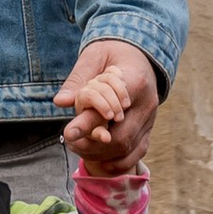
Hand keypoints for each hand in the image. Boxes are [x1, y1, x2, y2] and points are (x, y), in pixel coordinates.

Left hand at [57, 39, 159, 173]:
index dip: (90, 123)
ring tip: (79, 149)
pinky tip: (101, 161)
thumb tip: (60, 101)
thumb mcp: (94, 56)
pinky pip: (137, 152)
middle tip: (71, 142)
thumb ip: (78, 79)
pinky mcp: (149, 127)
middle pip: (121, 136)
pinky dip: (119, 161)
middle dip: (94, 144)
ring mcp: (151, 118)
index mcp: (136, 81)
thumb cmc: (113, 52)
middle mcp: (148, 103)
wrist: (139, 52)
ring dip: (102, 154)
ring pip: (128, 148)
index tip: (68, 133)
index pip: (113, 108)